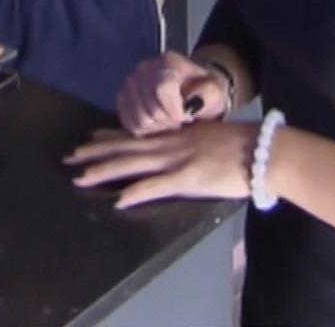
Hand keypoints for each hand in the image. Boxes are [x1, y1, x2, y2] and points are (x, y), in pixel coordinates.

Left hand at [65, 122, 257, 209]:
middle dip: (95, 153)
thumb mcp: (208, 136)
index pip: (135, 134)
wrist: (265, 151)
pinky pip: (155, 186)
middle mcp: (170, 144)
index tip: (88, 139)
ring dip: (104, 171)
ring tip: (80, 178)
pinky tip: (118, 199)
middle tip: (70, 157)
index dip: (109, 137)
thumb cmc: (243, 144)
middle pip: (124, 148)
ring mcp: (176, 160)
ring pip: (132, 164)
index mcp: (175, 135)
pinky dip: (135, 192)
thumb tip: (179, 148)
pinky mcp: (187, 179)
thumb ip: (190, 141)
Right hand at [117, 52, 228, 134]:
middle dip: (168, 122)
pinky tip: (157, 124)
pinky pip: (128, 123)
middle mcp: (144, 68)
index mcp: (168, 62)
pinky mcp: (122, 98)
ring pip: (138, 119)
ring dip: (157, 128)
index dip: (174, 111)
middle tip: (180, 122)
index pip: (161, 89)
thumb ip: (206, 95)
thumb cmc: (204, 91)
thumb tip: (189, 104)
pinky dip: (144, 130)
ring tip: (169, 122)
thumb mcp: (215, 92)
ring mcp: (130, 83)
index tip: (187, 117)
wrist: (192, 88)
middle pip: (149, 108)